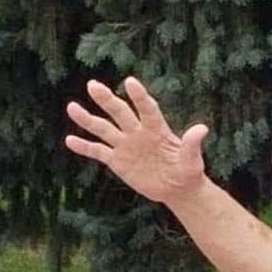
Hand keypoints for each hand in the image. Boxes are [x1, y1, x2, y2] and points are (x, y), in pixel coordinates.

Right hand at [65, 77, 208, 205]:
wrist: (177, 189)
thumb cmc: (188, 172)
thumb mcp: (193, 161)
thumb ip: (192, 145)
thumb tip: (202, 128)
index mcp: (157, 130)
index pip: (147, 109)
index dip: (140, 97)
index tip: (131, 82)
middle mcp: (138, 133)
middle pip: (120, 113)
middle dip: (107, 100)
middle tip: (93, 85)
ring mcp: (125, 145)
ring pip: (104, 129)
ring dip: (88, 119)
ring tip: (71, 107)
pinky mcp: (117, 161)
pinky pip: (98, 152)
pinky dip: (84, 147)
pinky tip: (69, 140)